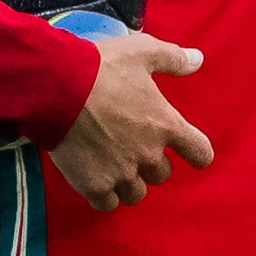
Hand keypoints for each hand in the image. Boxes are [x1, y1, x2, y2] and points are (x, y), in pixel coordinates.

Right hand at [44, 35, 212, 210]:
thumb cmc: (100, 67)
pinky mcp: (94, 185)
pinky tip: (94, 179)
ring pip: (136, 193)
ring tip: (111, 165)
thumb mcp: (141, 52)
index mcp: (165, 125)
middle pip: (161, 175)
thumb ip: (172, 59)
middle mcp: (148, 154)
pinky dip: (104, 195)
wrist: (56, 88)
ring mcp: (121, 173)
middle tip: (130, 147)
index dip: (197, 154)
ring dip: (128, 182)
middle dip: (149, 164)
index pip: (199, 152)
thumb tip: (198, 60)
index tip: (190, 153)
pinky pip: (108, 204)